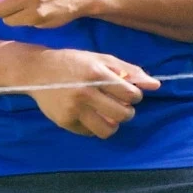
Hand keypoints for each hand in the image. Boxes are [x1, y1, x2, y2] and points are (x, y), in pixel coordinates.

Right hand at [17, 48, 159, 138]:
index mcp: (96, 74)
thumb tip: (156, 85)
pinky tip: (90, 115)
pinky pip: (90, 133)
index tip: (129, 93)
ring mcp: (73, 109)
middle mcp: (85, 93)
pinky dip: (95, 126)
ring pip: (108, 130)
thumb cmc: (73, 62)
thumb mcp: (101, 59)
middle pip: (122, 115)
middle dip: (127, 111)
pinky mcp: (64, 121)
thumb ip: (129, 71)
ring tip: (108, 115)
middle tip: (120, 105)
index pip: (130, 94)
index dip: (135, 96)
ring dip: (113, 124)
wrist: (37, 71)